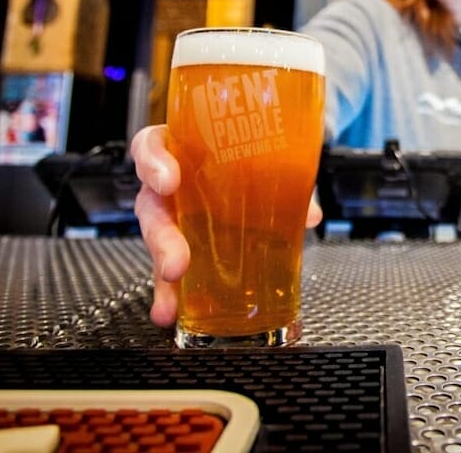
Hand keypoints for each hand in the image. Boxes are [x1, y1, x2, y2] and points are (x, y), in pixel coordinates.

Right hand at [131, 124, 323, 327]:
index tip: (169, 180)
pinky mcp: (180, 247)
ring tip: (170, 303)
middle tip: (177, 263)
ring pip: (157, 243)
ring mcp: (172, 218)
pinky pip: (169, 270)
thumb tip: (309, 214)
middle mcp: (169, 186)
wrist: (251, 166)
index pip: (153, 146)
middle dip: (162, 238)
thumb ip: (288, 173)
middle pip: (152, 206)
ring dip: (163, 274)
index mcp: (181, 151)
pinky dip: (171, 294)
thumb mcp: (268, 153)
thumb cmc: (245, 153)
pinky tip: (173, 313)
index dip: (154, 162)